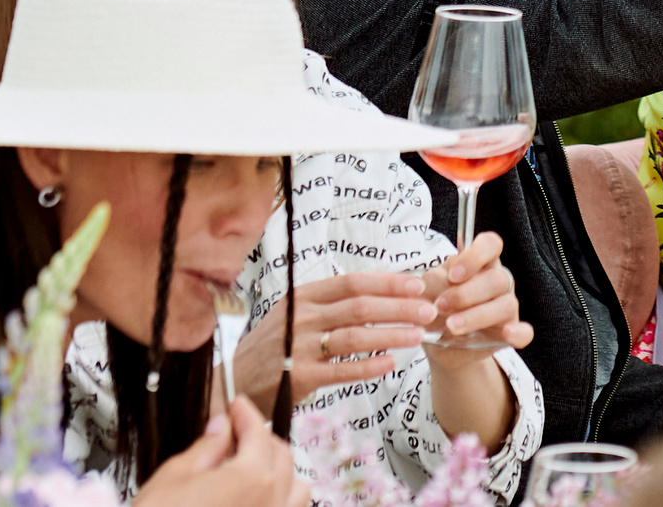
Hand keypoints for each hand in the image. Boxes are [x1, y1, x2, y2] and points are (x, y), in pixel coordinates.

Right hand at [139, 397, 310, 506]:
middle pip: (281, 456)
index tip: (237, 405)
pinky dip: (282, 498)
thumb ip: (205, 448)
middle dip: (261, 438)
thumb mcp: (174, 477)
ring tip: (254, 465)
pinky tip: (260, 495)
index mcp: (252, 477)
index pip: (258, 432)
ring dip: (279, 470)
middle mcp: (272, 500)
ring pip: (296, 487)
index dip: (246, 414)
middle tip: (238, 432)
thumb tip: (220, 428)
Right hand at [236, 271, 428, 411]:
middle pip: (360, 306)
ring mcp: (299, 347)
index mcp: (303, 297)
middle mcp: (301, 318)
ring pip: (355, 336)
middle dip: (400, 307)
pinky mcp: (297, 376)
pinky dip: (369, 366)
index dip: (388, 282)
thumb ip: (330, 302)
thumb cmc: (272, 346)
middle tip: (428, 311)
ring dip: (391, 335)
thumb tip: (378, 286)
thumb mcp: (294, 313)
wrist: (234, 380)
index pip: (353, 282)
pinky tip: (389, 363)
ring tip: (417, 336)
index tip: (417, 284)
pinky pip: (341, 369)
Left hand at [423, 229, 531, 361]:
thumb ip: (433, 285)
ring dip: (477, 315)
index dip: (475, 255)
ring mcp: (506, 308)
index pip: (490, 245)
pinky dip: (518, 332)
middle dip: (466, 293)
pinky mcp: (510, 334)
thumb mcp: (427, 293)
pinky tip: (506, 334)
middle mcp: (498, 283)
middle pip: (497, 278)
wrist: (439, 346)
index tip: (452, 274)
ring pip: (506, 305)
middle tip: (440, 306)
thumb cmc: (435, 311)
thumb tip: (440, 286)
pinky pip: (525, 333)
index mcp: (480, 265)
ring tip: (451, 326)